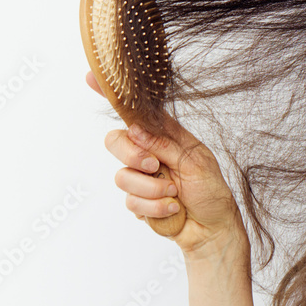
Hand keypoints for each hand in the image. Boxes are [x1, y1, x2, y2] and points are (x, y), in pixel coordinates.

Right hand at [86, 71, 247, 255]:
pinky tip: (173, 209)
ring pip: (122, 176)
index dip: (114, 95)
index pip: (136, 112)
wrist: (213, 229)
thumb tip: (134, 128)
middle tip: (155, 166)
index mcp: (165, 136)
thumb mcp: (195, 161)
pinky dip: (155, 206)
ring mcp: (141, 178)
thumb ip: (164, 144)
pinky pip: (131, 201)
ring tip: (175, 193)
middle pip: (116, 141)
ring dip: (152, 188)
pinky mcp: (138, 201)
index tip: (93, 76)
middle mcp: (149, 153)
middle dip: (132, 155)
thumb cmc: (211, 192)